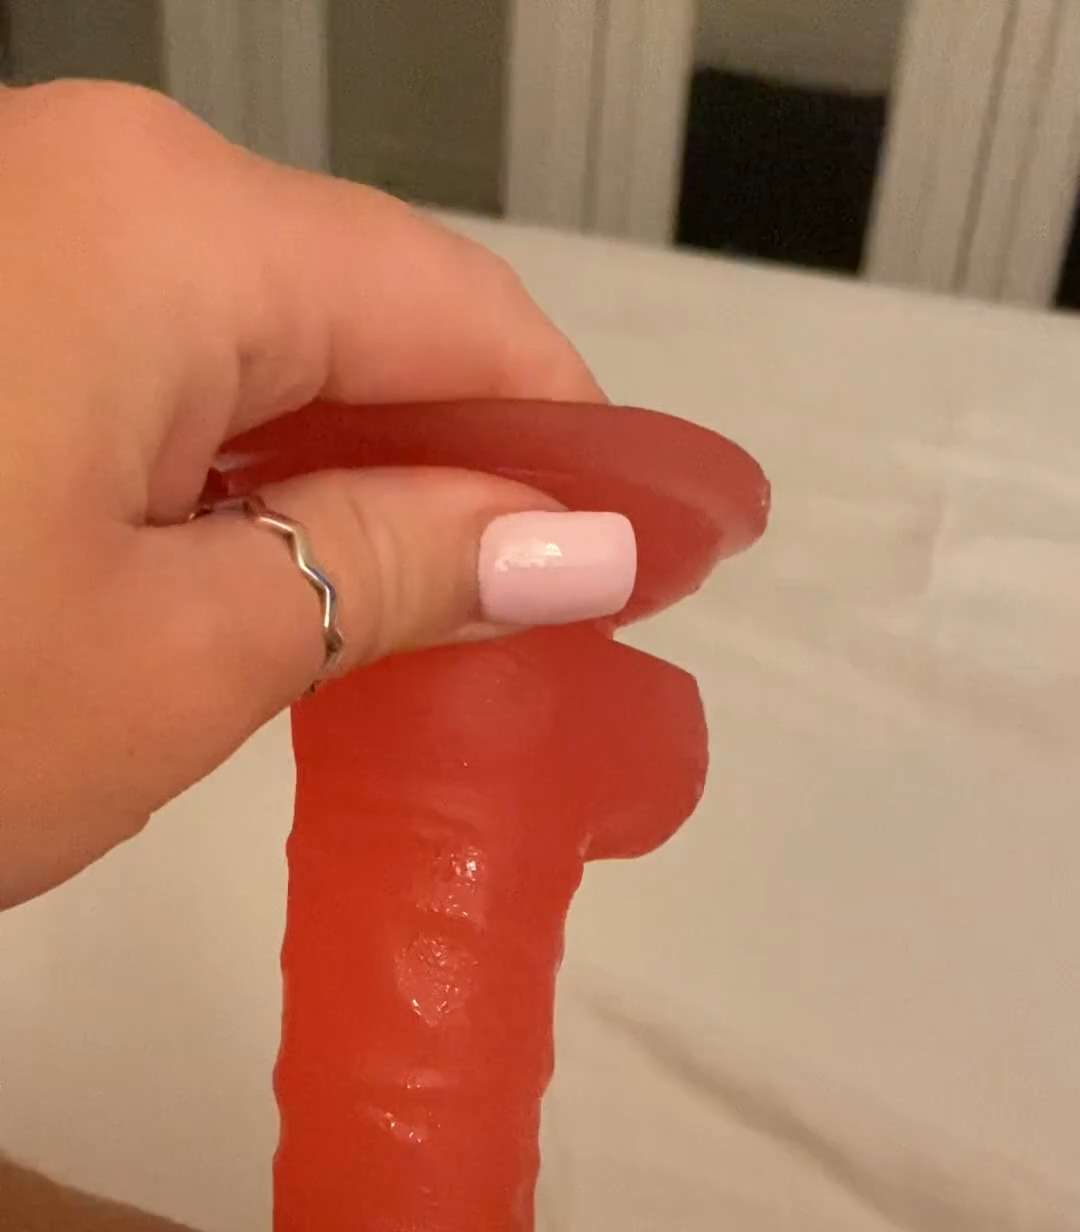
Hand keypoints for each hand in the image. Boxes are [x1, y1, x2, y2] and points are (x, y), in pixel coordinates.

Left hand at [0, 82, 618, 908]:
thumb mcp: (184, 655)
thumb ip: (403, 567)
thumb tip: (579, 543)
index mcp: (173, 225)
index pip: (461, 317)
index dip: (584, 443)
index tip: (660, 558)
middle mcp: (90, 173)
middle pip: (360, 316)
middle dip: (467, 474)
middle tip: (541, 635)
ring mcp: (9, 232)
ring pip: (255, 346)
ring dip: (350, 485)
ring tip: (413, 641)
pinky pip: (150, 364)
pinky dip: (233, 476)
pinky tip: (270, 585)